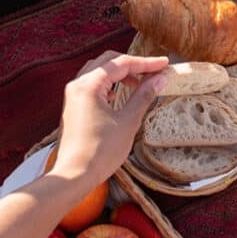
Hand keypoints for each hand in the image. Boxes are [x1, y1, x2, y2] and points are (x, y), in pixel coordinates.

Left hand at [52, 51, 168, 177]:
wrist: (73, 175)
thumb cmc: (100, 151)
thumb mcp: (128, 121)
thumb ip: (143, 96)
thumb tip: (159, 79)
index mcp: (90, 84)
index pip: (121, 63)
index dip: (145, 63)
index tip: (163, 63)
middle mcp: (78, 84)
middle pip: (108, 62)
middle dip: (132, 65)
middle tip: (153, 70)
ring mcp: (72, 95)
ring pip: (98, 71)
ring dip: (119, 73)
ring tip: (138, 83)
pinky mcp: (72, 106)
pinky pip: (91, 84)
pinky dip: (108, 84)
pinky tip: (117, 95)